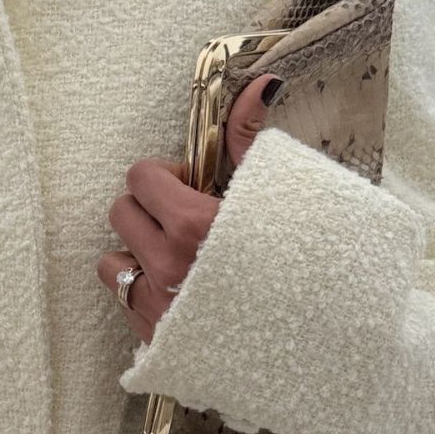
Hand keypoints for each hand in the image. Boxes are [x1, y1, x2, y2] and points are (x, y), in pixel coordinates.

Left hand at [97, 72, 284, 341]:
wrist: (323, 348)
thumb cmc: (309, 269)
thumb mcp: (283, 198)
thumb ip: (251, 142)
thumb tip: (258, 85)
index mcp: (196, 226)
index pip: (141, 176)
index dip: (165, 176)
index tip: (192, 186)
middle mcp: (169, 268)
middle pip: (120, 213)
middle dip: (146, 210)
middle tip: (183, 220)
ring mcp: (159, 309)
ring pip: (111, 264)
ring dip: (136, 255)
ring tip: (176, 260)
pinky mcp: (156, 342)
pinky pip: (124, 304)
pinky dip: (143, 295)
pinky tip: (180, 295)